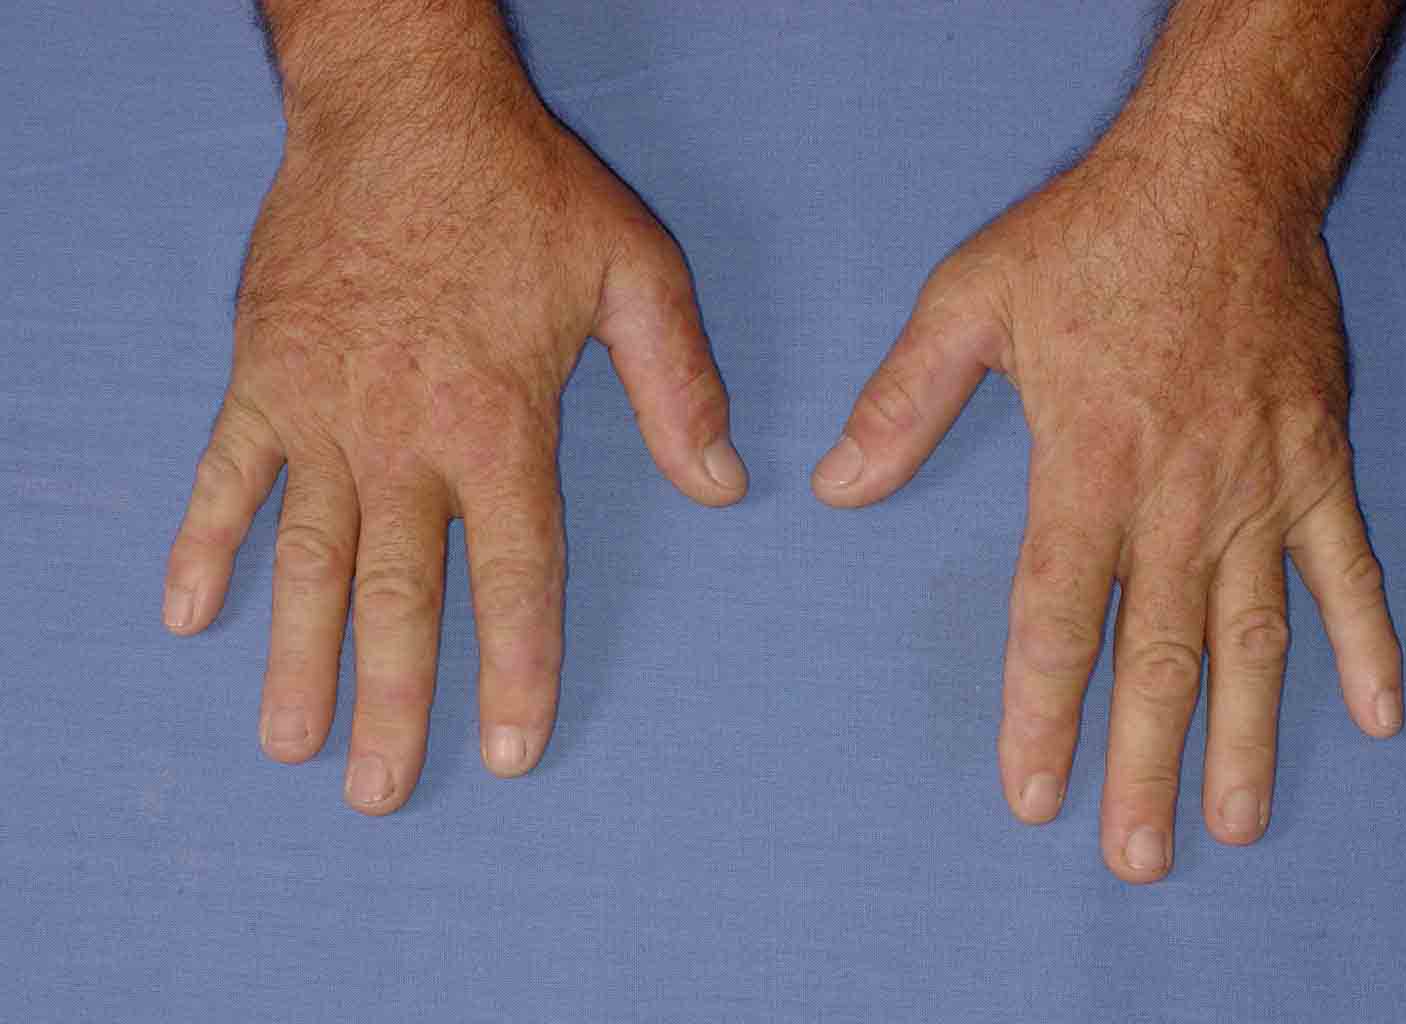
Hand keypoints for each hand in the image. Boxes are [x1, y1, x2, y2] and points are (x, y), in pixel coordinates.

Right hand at [163, 77, 745, 813]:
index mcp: (499, 422)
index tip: (508, 752)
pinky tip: (190, 613)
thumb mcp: (633, 271)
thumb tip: (724, 486)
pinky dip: (205, 543)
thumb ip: (677, 386)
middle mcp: (405, 437)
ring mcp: (321, 411)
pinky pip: (227, 476)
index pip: (513, 574)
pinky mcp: (263, 376)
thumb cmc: (523, 187)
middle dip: (395, 700)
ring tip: (292, 744)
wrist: (402, 104)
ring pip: (307, 559)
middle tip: (382, 792)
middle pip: (399, 594)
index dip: (515, 668)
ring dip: (297, 657)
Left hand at [813, 147, 1401, 881]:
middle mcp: (1179, 496)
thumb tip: (837, 487)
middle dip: (1141, 763)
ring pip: (1254, 634)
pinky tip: (1379, 715)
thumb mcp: (968, 302)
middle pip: (1158, 655)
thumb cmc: (1090, 235)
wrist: (1219, 173)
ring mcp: (1259, 485)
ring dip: (1246, 735)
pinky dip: (1366, 641)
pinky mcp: (1316, 460)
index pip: (1057, 617)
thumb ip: (903, 404)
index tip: (1033, 795)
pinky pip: (1348, 566)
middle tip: (1133, 857)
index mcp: (1088, 466)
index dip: (1043, 713)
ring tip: (1236, 823)